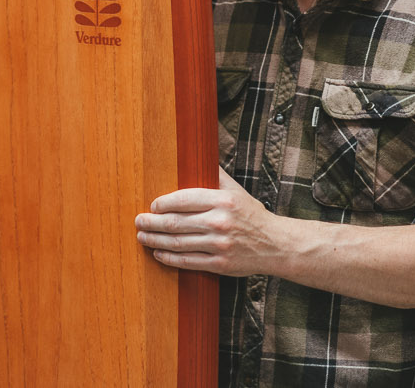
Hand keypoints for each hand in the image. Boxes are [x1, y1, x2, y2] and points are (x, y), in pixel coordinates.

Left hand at [135, 168, 293, 276]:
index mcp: (222, 200)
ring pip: (178, 243)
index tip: (152, 206)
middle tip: (138, 221)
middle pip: (176, 223)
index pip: (183, 200)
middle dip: (152, 223)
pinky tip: (158, 253)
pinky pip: (188, 262)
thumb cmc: (251, 214)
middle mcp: (220, 222)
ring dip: (155, 240)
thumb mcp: (235, 190)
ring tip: (142, 236)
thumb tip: (197, 150)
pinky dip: (169, 258)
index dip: (163, 204)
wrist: (276, 245)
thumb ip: (215, 174)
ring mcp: (220, 245)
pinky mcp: (220, 264)